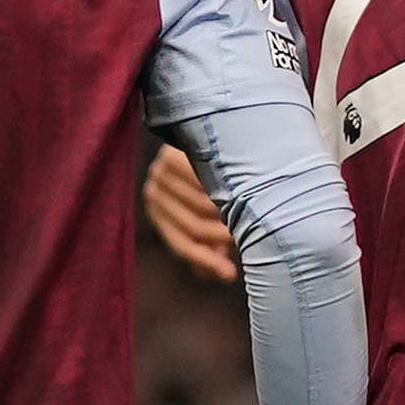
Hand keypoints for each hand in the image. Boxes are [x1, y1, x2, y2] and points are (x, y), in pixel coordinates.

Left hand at [142, 143, 238, 282]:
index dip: (206, 262)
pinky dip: (222, 189)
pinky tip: (241, 189)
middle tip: (249, 236)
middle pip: (192, 226)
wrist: (192, 127)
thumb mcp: (201, 212)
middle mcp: (154, 193)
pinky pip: (201, 181)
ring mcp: (159, 174)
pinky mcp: (170, 156)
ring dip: (227, 213)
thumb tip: (215, 277)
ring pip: (199, 205)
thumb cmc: (203, 177)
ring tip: (251, 214)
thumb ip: (207, 242)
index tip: (231, 276)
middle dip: (222, 236)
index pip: (182, 244)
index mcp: (159, 213)